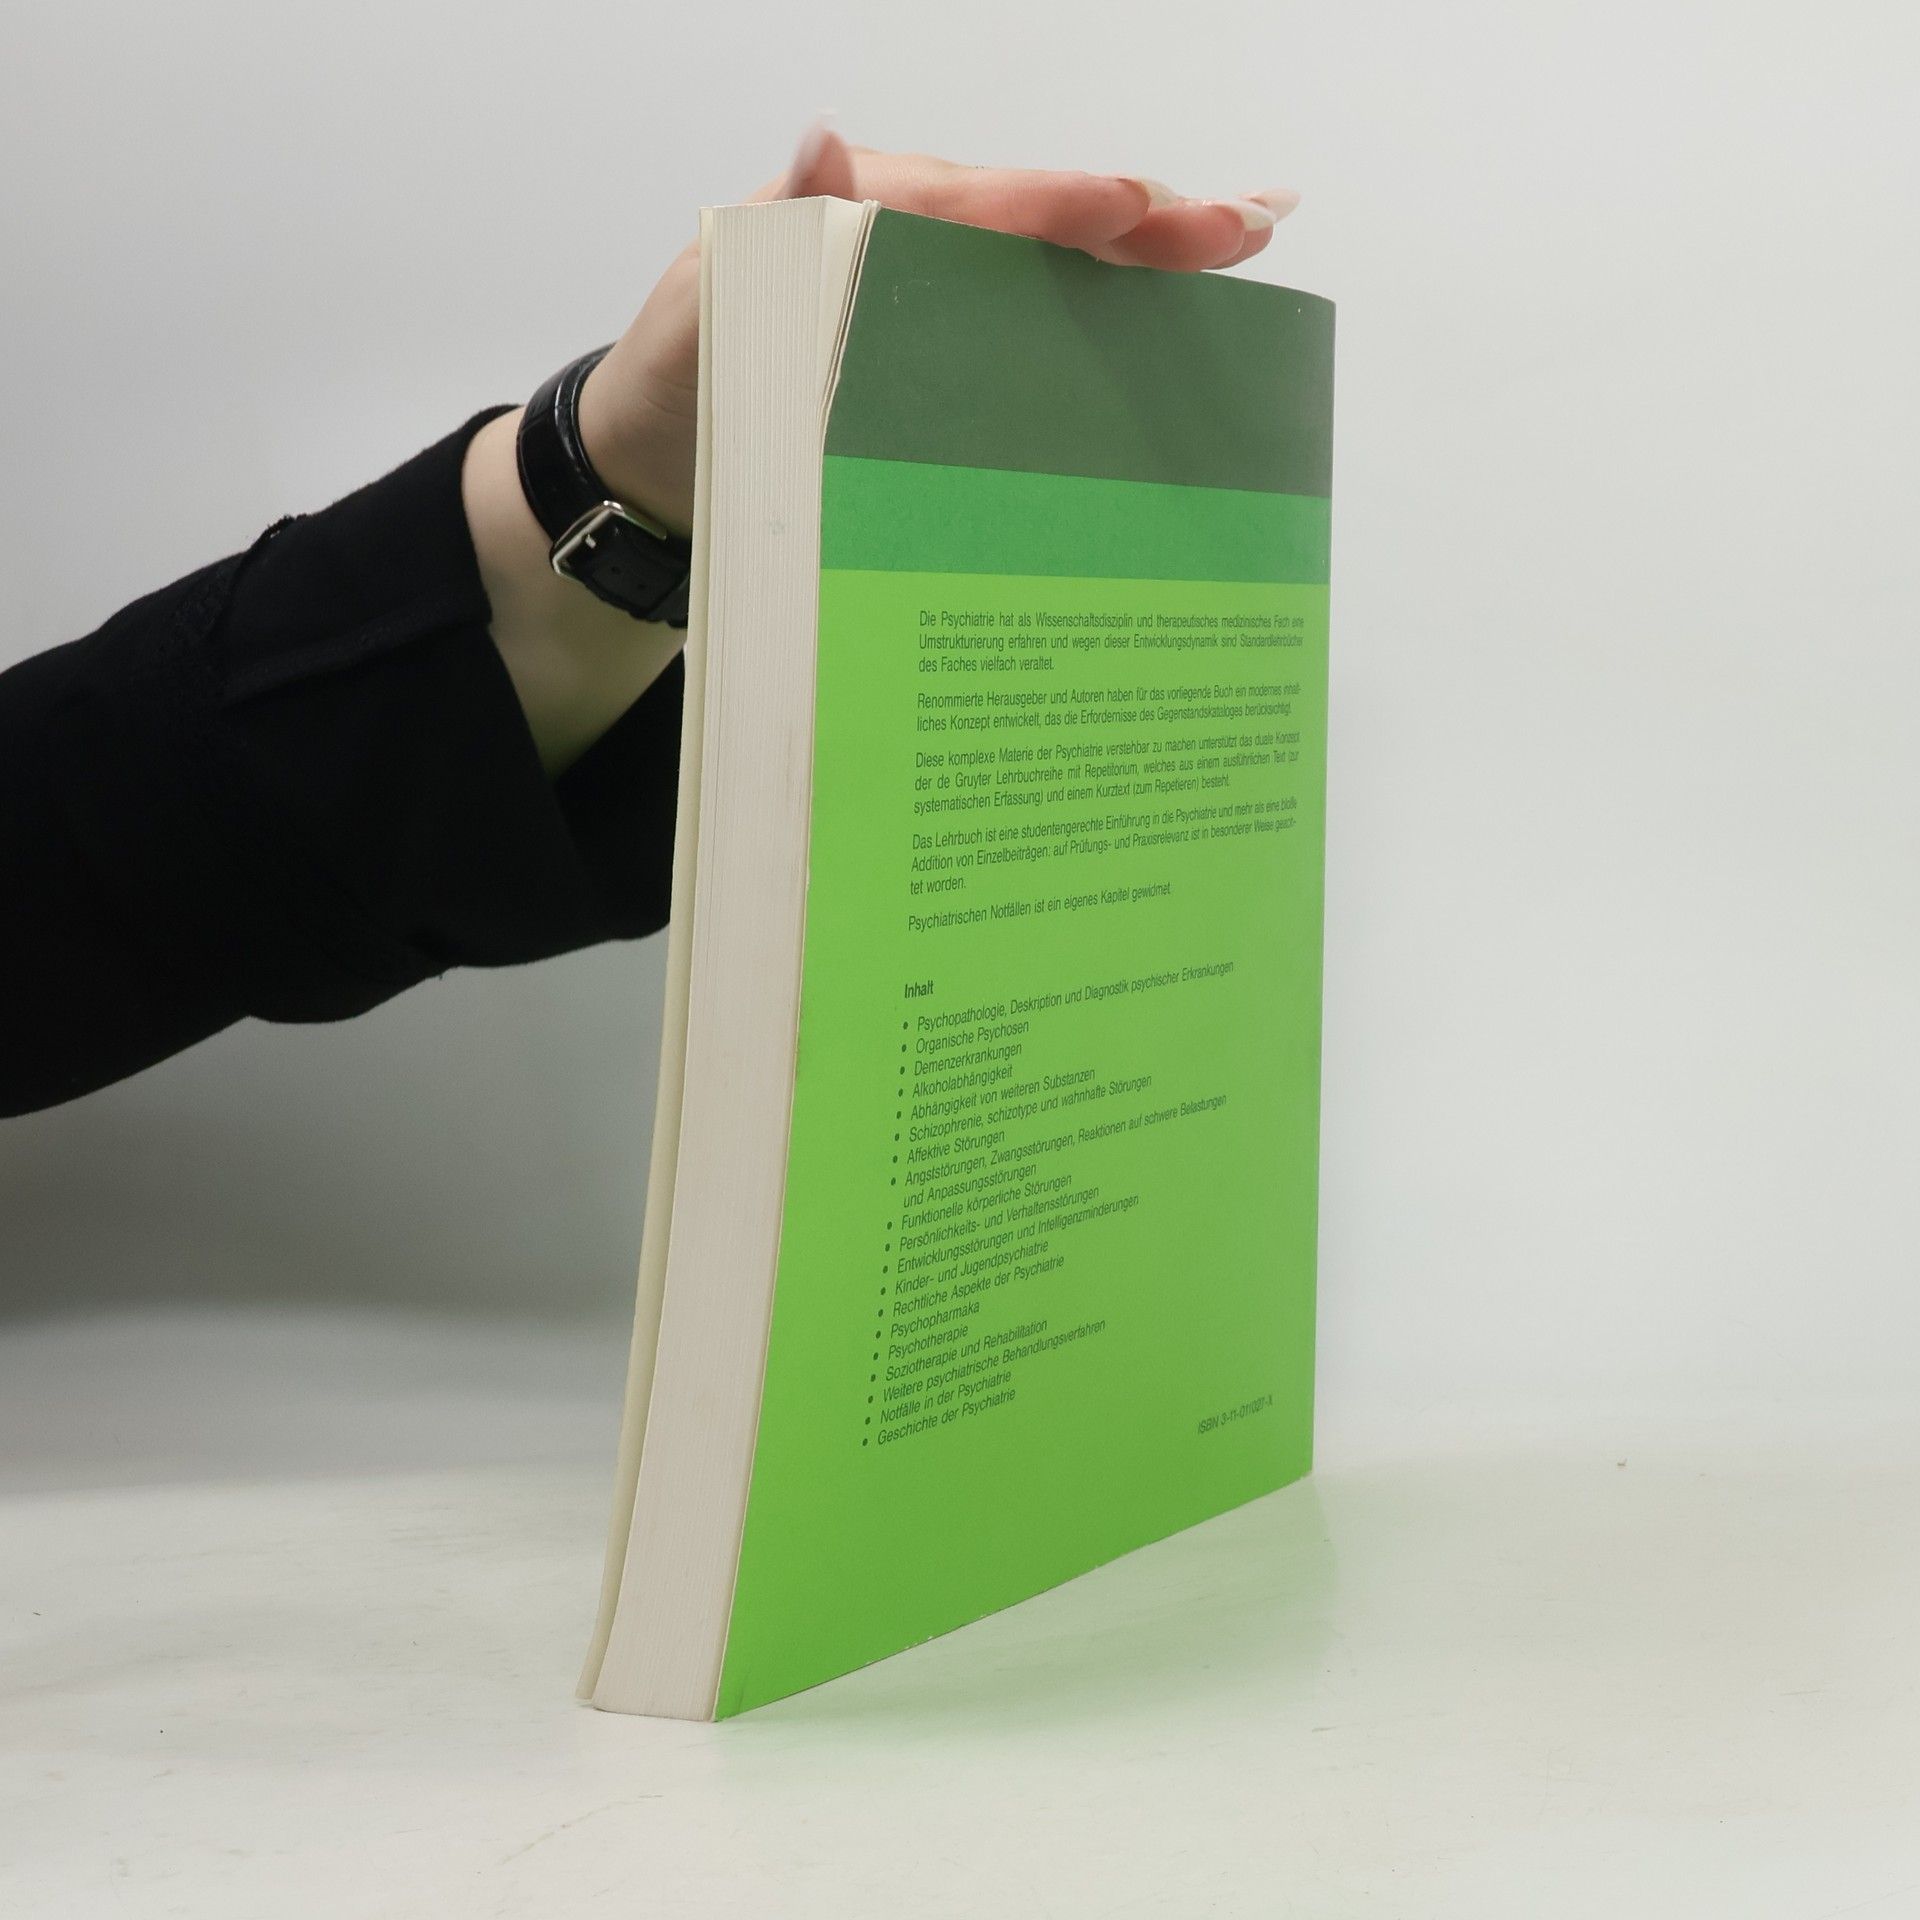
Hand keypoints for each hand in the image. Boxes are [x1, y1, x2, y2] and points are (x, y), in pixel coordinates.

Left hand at [578, 128, 1300, 534]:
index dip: (1054, 205)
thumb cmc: (679, 384)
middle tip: (1247, 221)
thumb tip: (824, 146)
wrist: (661, 465)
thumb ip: (767, 242)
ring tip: (1249, 237)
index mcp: (863, 220)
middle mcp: (916, 247)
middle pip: (1044, 223)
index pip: (972, 204)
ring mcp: (941, 303)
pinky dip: (1120, 310)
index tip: (1132, 210)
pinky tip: (1184, 312)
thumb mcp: (703, 312)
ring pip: (1062, 267)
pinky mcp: (951, 359)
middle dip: (1149, 218)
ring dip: (1158, 255)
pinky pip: (1044, 324)